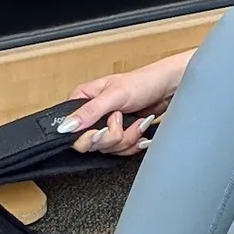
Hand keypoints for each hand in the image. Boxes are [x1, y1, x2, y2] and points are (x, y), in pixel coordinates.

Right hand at [62, 55, 189, 154]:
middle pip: (92, 144)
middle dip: (114, 136)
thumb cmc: (142, 82)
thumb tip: (66, 125)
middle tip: (122, 120)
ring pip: (109, 149)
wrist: (167, 88)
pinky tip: (140, 127)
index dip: (91, 135)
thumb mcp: (114, 96)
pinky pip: (121, 150)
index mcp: (82, 100)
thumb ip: (89, 112)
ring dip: (128, 137)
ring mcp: (106, 126)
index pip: (73, 131)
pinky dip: (134, 141)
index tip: (107, 127)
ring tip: (137, 120)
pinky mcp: (119, 134)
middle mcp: (91, 115)